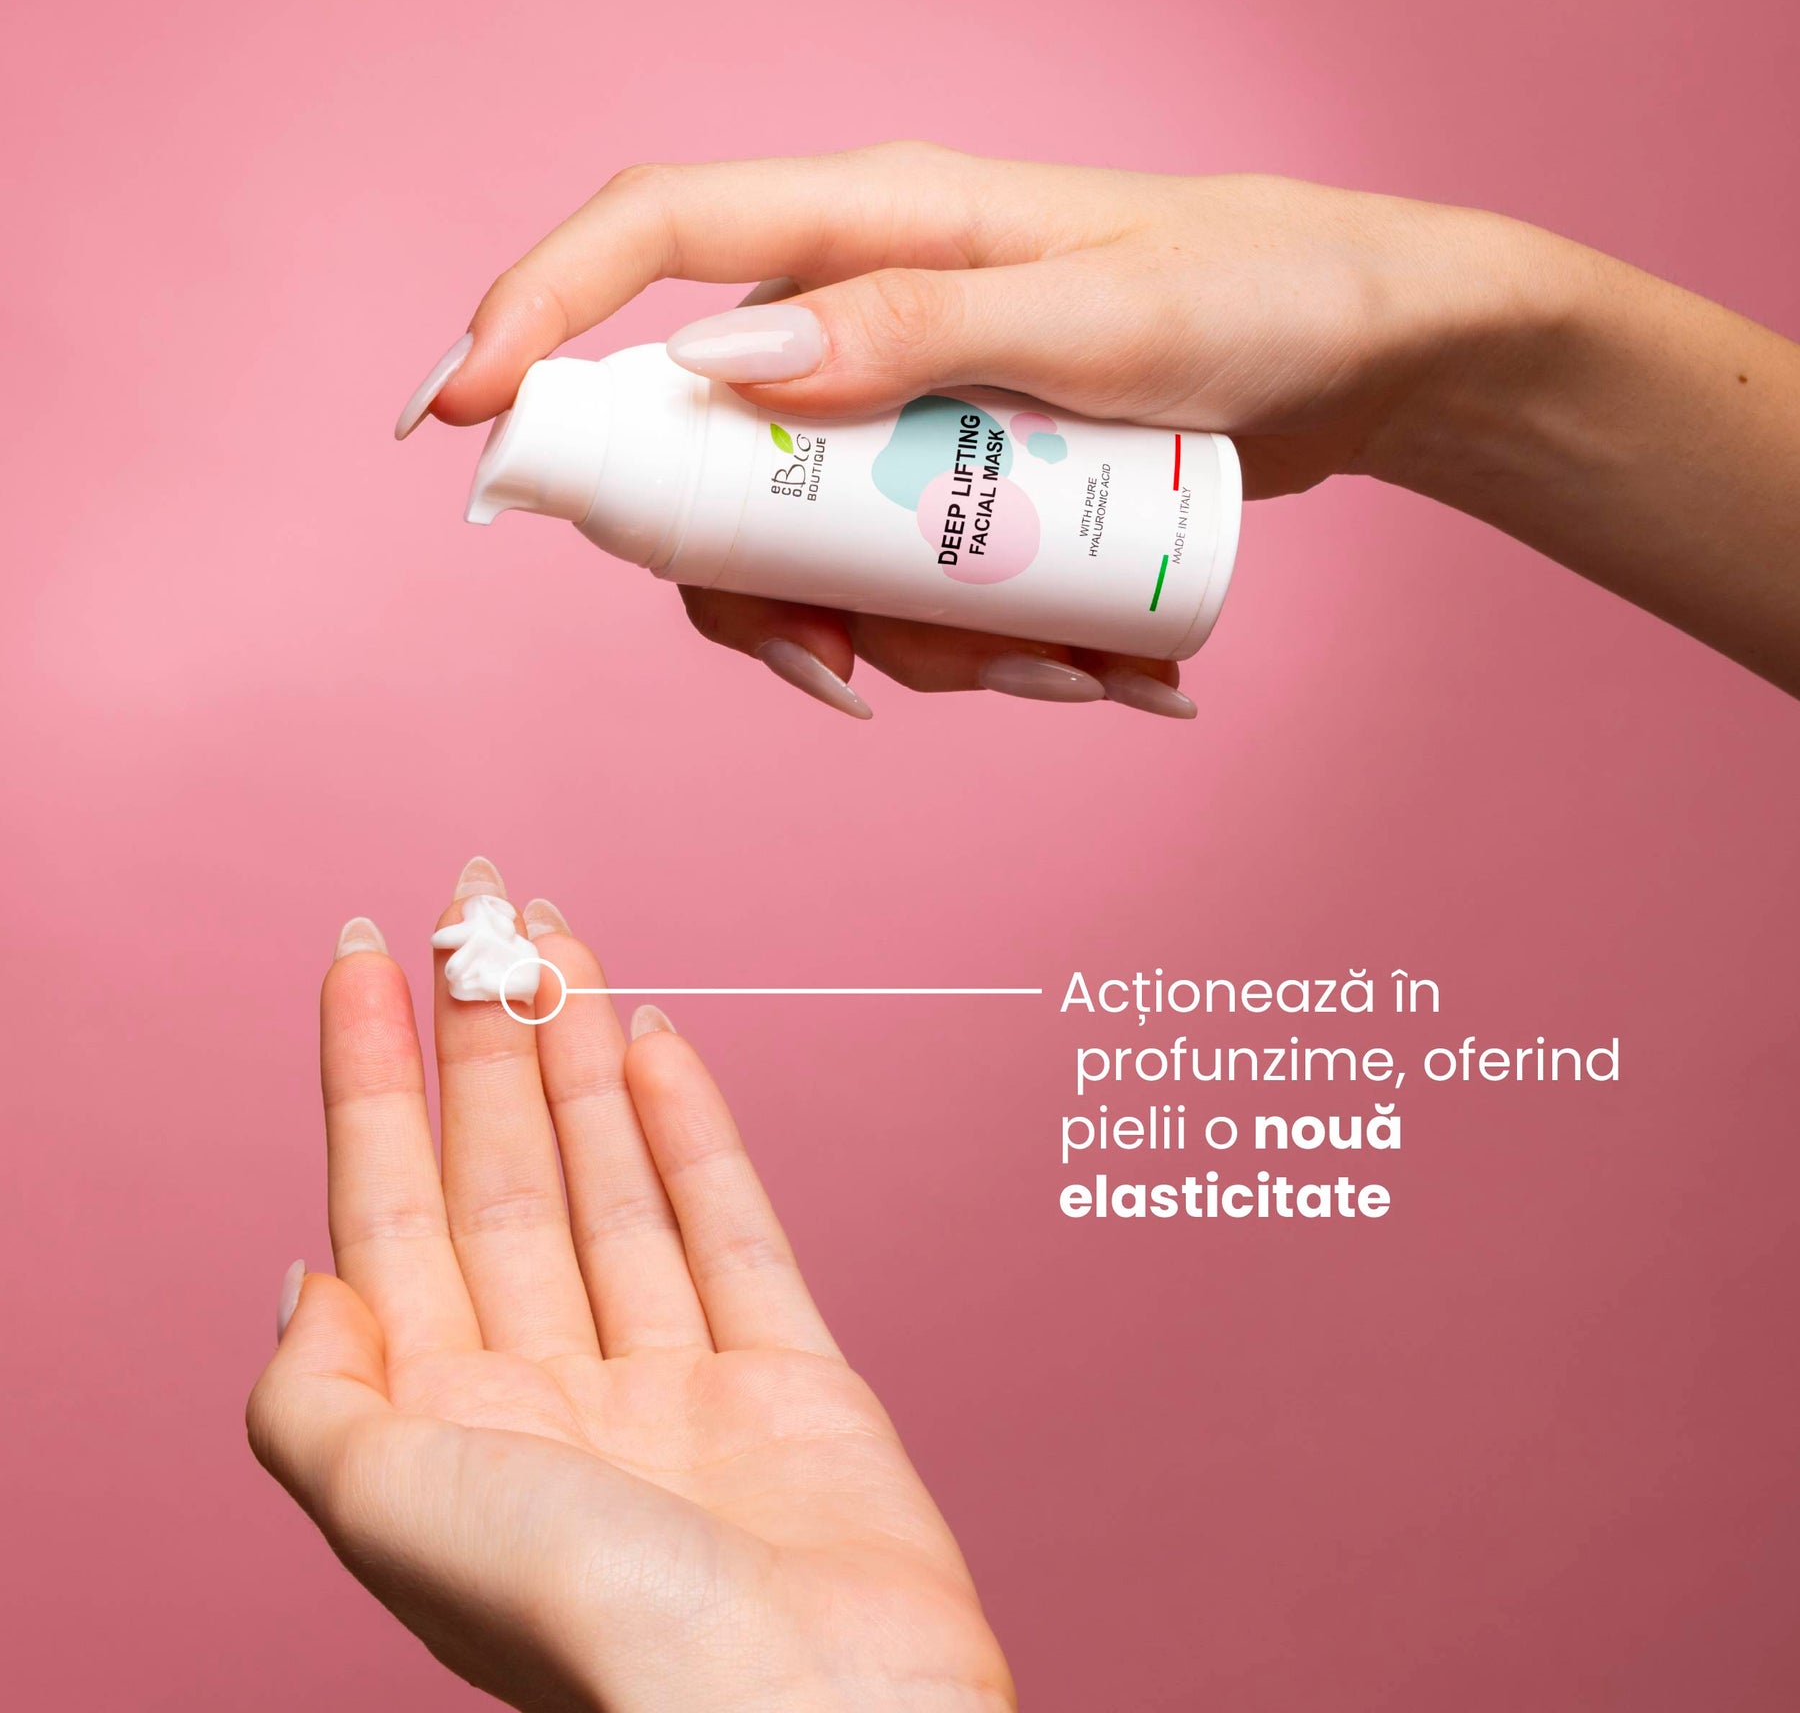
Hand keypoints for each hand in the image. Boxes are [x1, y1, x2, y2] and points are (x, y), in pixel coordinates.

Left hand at [248, 858, 1012, 1712]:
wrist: (809, 1711)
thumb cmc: (594, 1630)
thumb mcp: (389, 1514)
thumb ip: (316, 1398)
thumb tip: (304, 1279)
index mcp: (443, 1431)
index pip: (390, 1205)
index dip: (368, 1075)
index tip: (363, 956)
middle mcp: (548, 1396)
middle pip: (503, 1171)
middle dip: (484, 1035)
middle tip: (479, 905)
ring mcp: (672, 1381)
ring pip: (611, 1180)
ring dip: (582, 1058)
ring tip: (559, 944)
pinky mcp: (784, 1376)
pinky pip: (727, 1225)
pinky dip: (693, 1133)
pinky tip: (659, 1043)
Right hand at [402, 145, 1799, 700]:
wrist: (1362, 353)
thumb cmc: (1260, 295)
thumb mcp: (1105, 317)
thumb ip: (919, 327)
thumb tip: (724, 358)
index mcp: (876, 222)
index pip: (656, 236)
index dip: (538, 315)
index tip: (461, 415)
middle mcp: (862, 307)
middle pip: (708, 449)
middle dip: (766, 583)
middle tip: (856, 669)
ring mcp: (902, 398)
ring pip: (808, 544)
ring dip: (909, 642)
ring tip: (1075, 668)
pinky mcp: (948, 473)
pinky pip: (893, 577)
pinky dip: (967, 646)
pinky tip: (1095, 666)